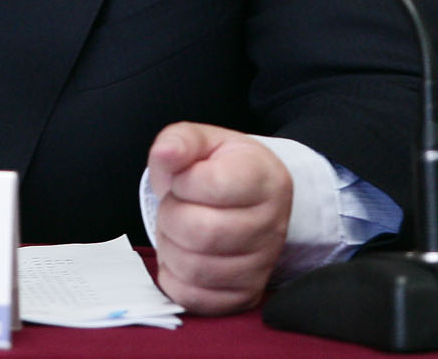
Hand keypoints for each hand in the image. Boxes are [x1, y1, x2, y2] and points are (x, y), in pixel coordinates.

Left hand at [145, 122, 292, 314]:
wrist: (247, 200)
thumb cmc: (220, 169)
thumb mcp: (203, 142)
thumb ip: (181, 141)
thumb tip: (165, 153)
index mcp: (264, 178)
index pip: (212, 185)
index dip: (182, 181)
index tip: (184, 178)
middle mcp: (272, 224)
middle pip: (202, 232)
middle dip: (170, 216)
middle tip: (174, 205)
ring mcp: (262, 264)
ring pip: (195, 268)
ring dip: (169, 247)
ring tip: (178, 229)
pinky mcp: (245, 294)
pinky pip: (195, 298)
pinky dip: (174, 277)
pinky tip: (181, 255)